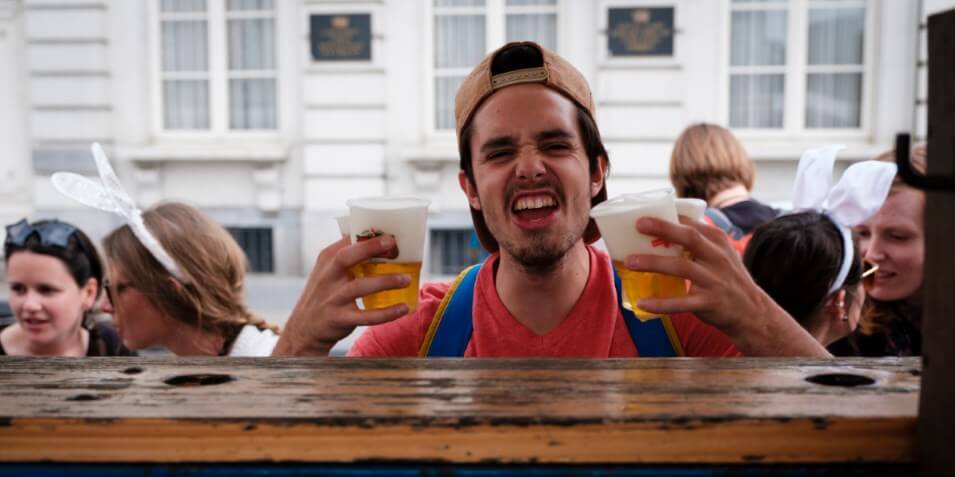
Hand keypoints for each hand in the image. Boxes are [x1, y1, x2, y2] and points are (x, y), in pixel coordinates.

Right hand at [272, 234, 410, 355]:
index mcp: (327, 260)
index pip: (345, 240)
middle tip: (393, 244)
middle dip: (370, 248)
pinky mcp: (339, 319)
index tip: (389, 232)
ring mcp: (332, 298)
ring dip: (385, 282)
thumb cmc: (324, 294)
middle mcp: (327, 277)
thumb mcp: (327, 271)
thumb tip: (375, 237)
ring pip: (360, 287)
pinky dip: (387, 313)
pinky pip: (366, 316)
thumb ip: (346, 255)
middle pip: (345, 257)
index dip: (367, 235)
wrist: (304, 329)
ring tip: (406, 279)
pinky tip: (403, 308)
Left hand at [624, 217, 828, 356]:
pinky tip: (642, 303)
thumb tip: (659, 232)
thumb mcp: (720, 255)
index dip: (668, 217)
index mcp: (718, 241)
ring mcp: (714, 280)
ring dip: (653, 262)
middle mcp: (718, 257)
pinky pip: (681, 303)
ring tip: (629, 261)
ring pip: (681, 267)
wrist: (753, 313)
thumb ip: (697, 243)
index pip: (691, 223)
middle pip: (689, 237)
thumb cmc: (728, 279)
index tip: (643, 214)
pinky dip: (661, 303)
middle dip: (663, 229)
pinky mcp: (710, 302)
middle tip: (638, 225)